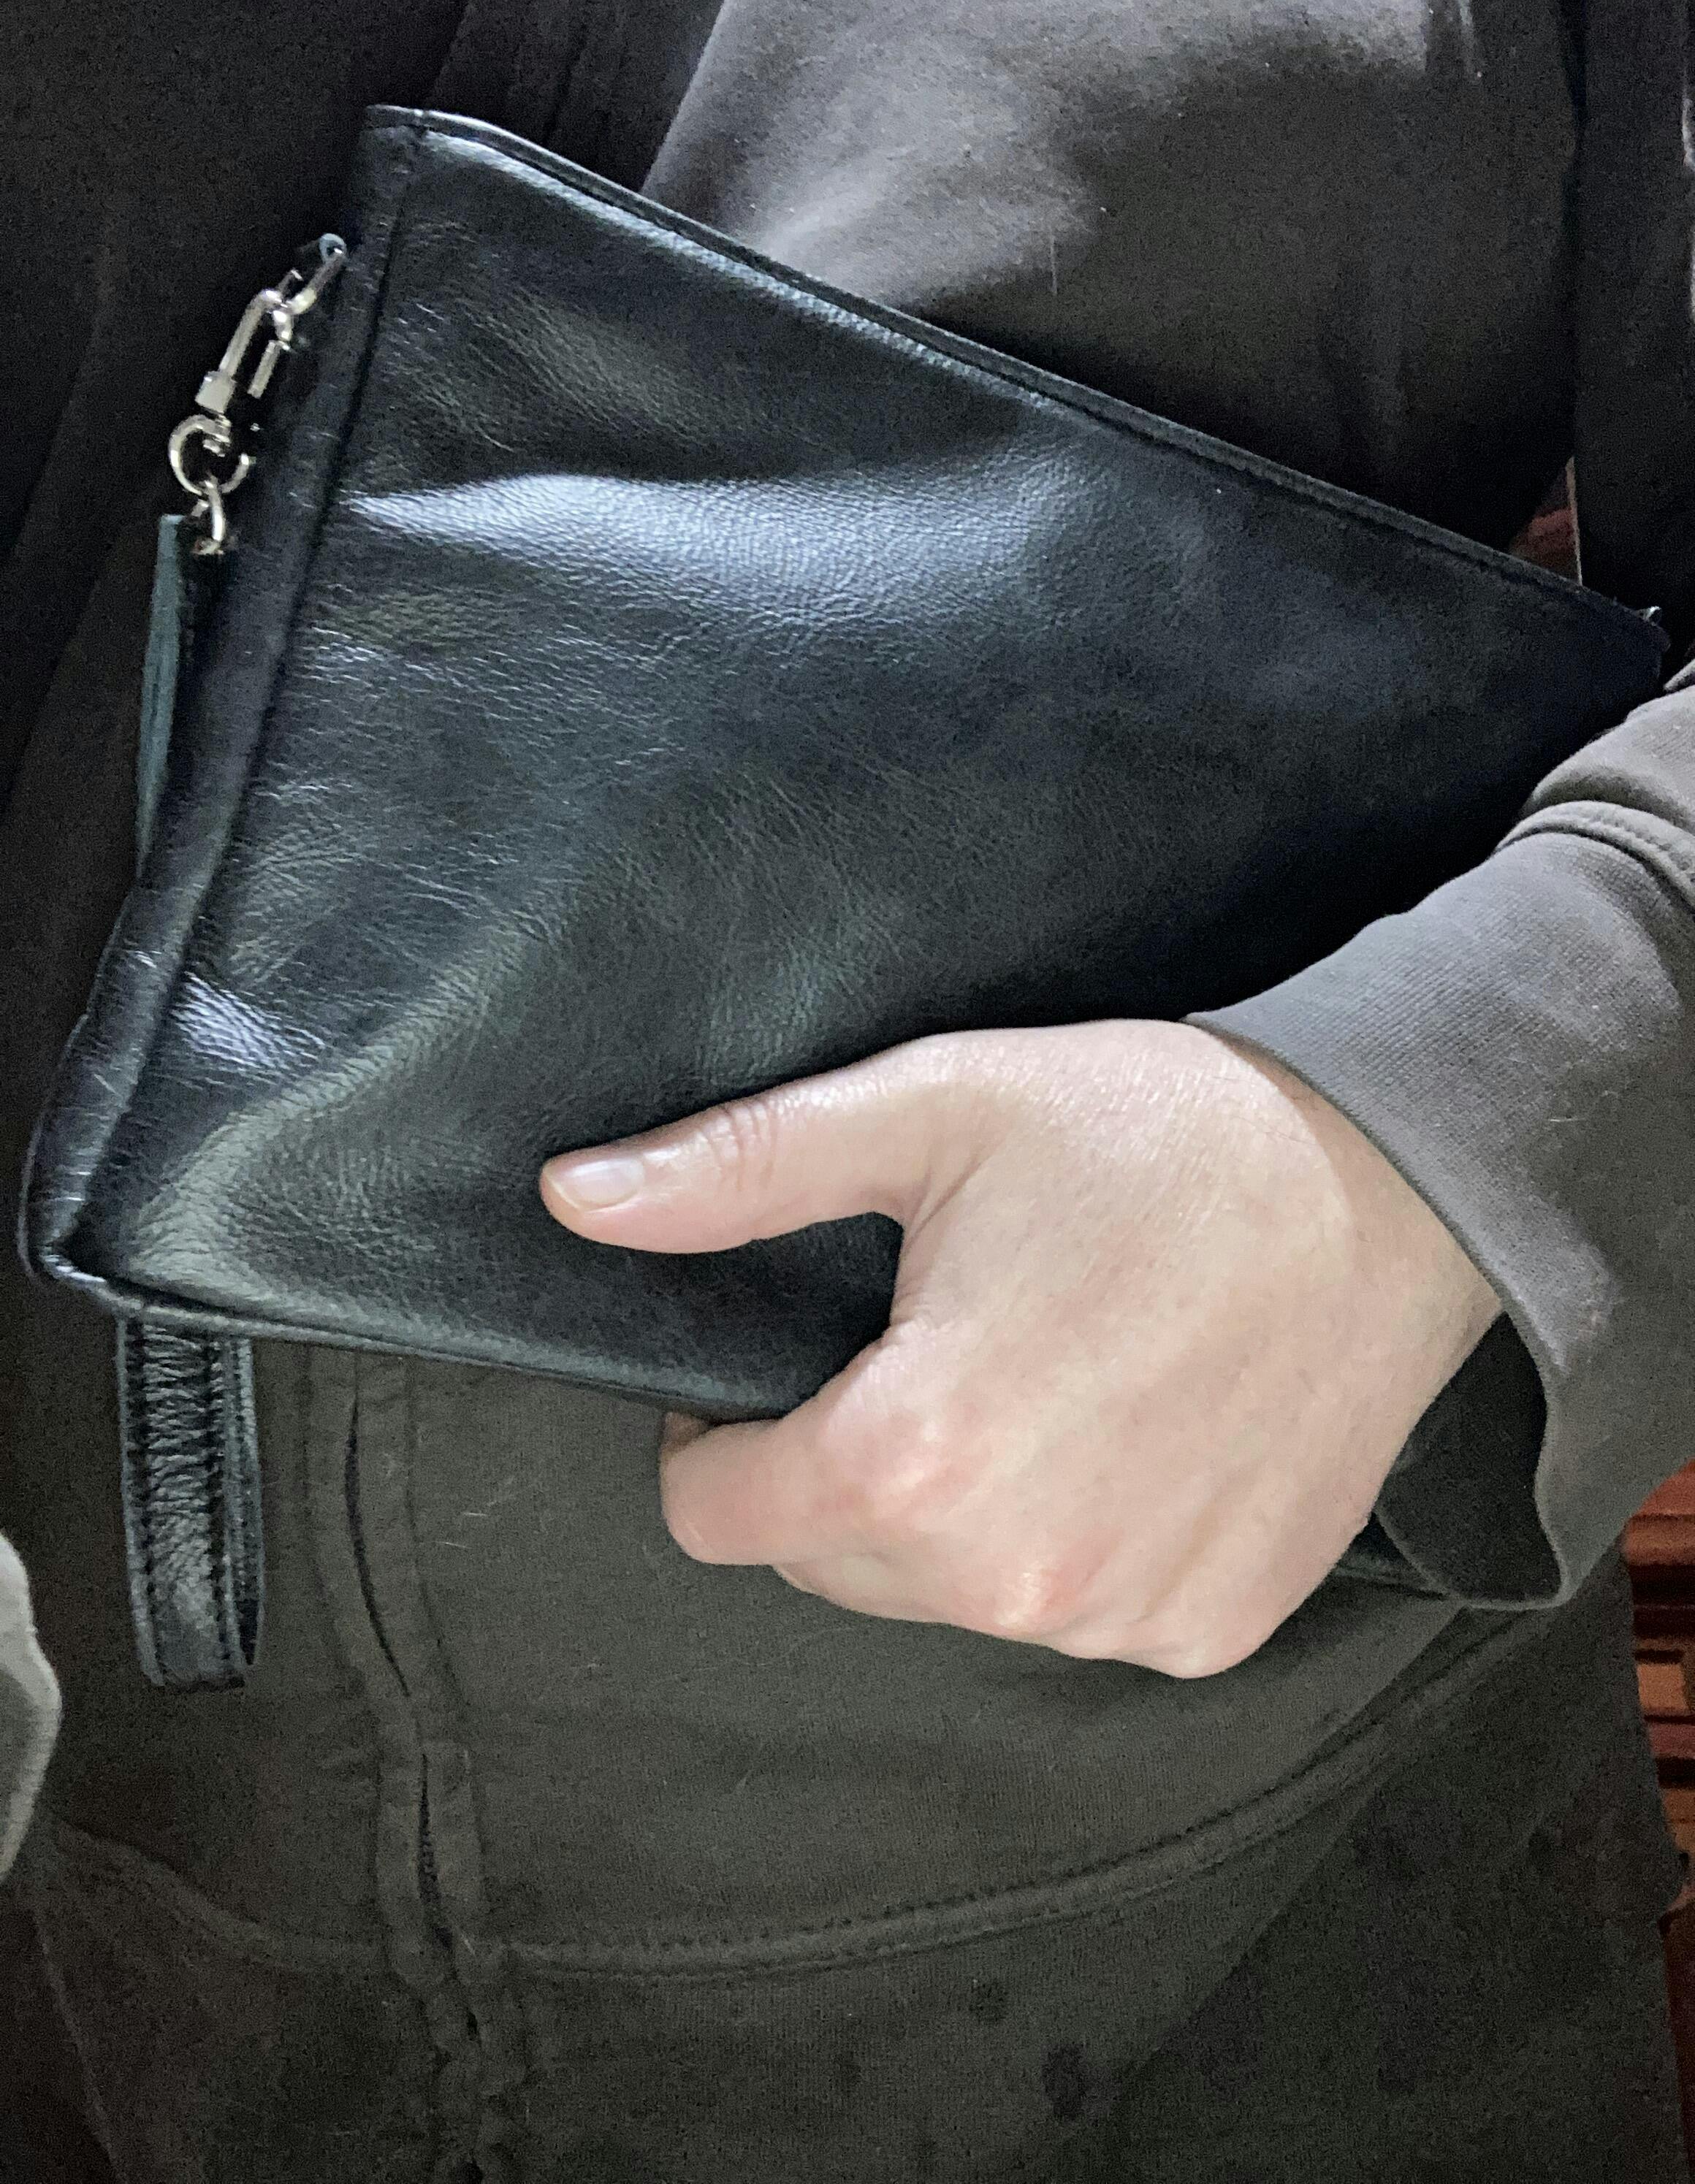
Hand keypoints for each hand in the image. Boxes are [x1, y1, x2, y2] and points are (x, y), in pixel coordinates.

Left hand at [539, 1022, 1499, 1675]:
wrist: (1394, 1183)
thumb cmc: (1155, 1132)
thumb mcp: (930, 1111)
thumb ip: (736, 1170)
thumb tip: (571, 1200)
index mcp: (916, 1457)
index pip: (713, 1518)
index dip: (718, 1435)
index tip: (788, 1365)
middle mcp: (1013, 1578)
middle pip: (827, 1563)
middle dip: (839, 1469)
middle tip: (932, 1347)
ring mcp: (1119, 1619)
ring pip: (949, 1596)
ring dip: (958, 1514)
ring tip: (1039, 1377)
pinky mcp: (1207, 1629)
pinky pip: (1074, 1613)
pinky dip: (1074, 1543)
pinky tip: (1128, 1436)